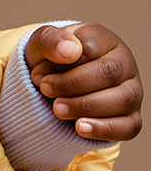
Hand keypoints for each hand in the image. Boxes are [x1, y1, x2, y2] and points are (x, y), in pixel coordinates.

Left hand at [24, 23, 142, 143]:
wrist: (54, 89)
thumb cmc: (51, 62)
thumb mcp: (41, 46)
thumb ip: (50, 41)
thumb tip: (69, 50)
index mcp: (104, 41)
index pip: (92, 47)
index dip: (64, 64)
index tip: (38, 76)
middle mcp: (124, 64)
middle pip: (110, 72)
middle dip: (73, 85)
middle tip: (46, 91)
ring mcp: (132, 92)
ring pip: (123, 100)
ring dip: (86, 106)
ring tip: (57, 110)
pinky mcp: (131, 118)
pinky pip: (128, 126)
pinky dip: (103, 129)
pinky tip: (80, 128)